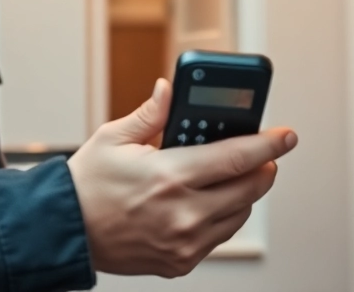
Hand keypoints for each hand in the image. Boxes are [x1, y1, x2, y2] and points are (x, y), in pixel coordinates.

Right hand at [66, 78, 297, 277]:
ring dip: (244, 193)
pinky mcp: (180, 261)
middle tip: (263, 153)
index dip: (268, 144)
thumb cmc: (87, 184)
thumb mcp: (114, 138)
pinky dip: (222, 216)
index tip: (287, 135)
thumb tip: (170, 90)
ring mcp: (183, 243)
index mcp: (169, 176)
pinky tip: (208, 200)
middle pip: (248, 189)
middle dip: (263, 168)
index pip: (237, 158)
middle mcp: (182, 213)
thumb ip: (152, 114)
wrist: (66, 230)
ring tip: (231, 175)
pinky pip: (219, 237)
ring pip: (238, 215)